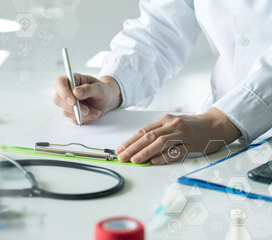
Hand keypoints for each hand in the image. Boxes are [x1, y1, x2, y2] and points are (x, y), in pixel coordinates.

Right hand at [53, 74, 121, 123]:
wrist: (107, 101)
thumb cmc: (103, 91)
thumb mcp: (99, 88)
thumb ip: (88, 89)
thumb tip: (76, 92)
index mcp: (72, 80)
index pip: (59, 83)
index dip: (63, 92)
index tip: (73, 101)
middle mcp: (66, 91)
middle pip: (58, 99)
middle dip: (72, 108)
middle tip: (86, 110)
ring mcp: (67, 103)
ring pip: (66, 112)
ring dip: (81, 115)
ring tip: (96, 112)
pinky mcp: (70, 113)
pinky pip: (72, 119)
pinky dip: (84, 119)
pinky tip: (93, 114)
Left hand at [115, 108, 241, 164]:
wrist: (216, 123)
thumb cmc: (191, 126)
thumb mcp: (172, 125)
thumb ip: (157, 133)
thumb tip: (138, 147)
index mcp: (165, 120)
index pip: (143, 131)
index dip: (129, 141)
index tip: (119, 149)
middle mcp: (172, 125)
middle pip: (148, 136)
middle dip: (133, 148)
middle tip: (122, 157)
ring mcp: (183, 134)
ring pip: (160, 142)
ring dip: (145, 152)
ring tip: (135, 160)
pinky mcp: (193, 143)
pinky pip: (177, 151)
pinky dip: (165, 157)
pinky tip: (155, 161)